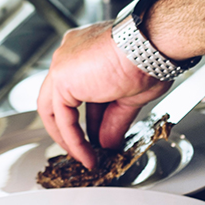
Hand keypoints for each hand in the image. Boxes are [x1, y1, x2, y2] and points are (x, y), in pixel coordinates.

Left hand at [36, 22, 170, 168]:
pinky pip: (62, 118)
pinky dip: (73, 139)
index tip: (98, 135)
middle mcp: (70, 54)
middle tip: (85, 149)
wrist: (149, 47)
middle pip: (62, 99)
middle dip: (72, 128)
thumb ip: (114, 119)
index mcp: (87, 50)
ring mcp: (63, 64)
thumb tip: (109, 142)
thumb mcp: (131, 96)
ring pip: (55, 109)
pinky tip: (86, 154)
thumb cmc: (150, 57)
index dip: (91, 116)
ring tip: (85, 157)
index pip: (81, 90)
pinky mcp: (61, 78)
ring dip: (69, 138)